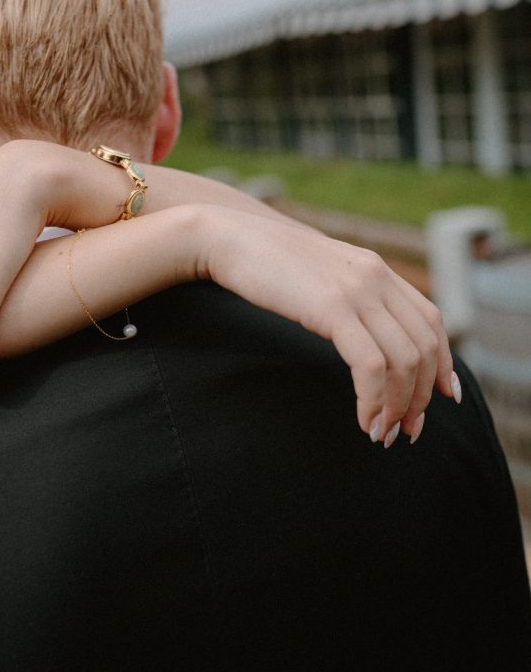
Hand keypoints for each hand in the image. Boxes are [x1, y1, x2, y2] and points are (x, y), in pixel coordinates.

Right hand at [203, 207, 455, 443]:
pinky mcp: (333, 307)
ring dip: (398, 406)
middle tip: (406, 431)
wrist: (228, 237)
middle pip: (424, 346)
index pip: (430, 320)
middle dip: (421, 397)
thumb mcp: (319, 276)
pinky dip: (373, 400)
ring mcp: (358, 290)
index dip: (443, 363)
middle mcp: (377, 277)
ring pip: (403, 360)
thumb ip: (347, 296)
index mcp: (377, 269)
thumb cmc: (264, 263)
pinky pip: (370, 365)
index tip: (444, 398)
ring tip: (382, 434)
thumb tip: (362, 334)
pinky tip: (364, 420)